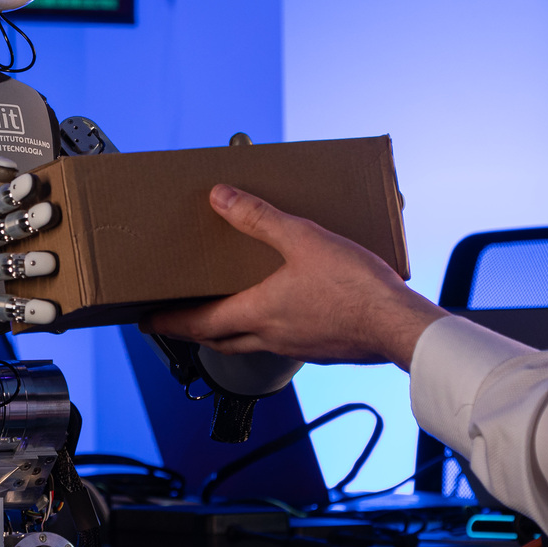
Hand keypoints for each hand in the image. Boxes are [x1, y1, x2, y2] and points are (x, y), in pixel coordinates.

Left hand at [142, 184, 446, 369]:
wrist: (400, 326)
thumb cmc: (356, 289)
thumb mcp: (303, 239)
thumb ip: (260, 218)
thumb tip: (221, 197)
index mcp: (259, 313)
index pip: (199, 324)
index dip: (169, 322)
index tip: (148, 321)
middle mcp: (272, 337)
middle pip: (219, 341)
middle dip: (193, 331)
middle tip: (177, 320)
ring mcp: (297, 347)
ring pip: (250, 343)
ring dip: (231, 331)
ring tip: (227, 311)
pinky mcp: (323, 349)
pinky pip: (282, 342)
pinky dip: (268, 330)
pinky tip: (285, 313)